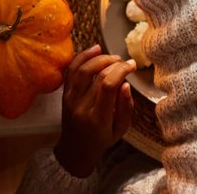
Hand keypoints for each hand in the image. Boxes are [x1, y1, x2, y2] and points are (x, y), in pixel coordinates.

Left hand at [53, 45, 134, 177]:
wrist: (75, 149)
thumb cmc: (102, 139)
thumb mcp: (120, 130)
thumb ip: (126, 107)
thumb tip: (126, 84)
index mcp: (97, 118)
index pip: (107, 86)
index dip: (121, 70)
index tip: (132, 65)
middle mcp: (80, 106)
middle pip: (96, 76)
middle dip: (114, 63)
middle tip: (125, 62)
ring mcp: (69, 99)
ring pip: (82, 70)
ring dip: (99, 58)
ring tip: (113, 57)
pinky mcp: (64, 93)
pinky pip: (71, 70)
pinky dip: (83, 57)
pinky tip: (96, 49)